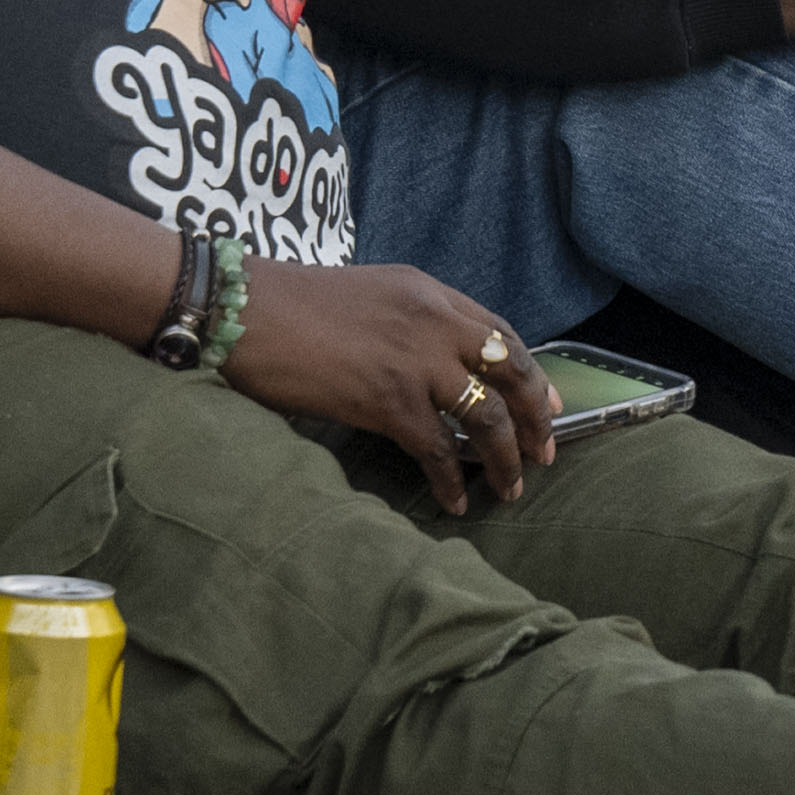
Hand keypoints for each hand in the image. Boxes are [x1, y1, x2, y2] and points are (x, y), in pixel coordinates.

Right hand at [229, 261, 558, 513]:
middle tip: (545, 453)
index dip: (531, 374)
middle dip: (535, 418)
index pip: (502, 334)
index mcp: (430, 293)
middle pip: (512, 372)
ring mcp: (416, 360)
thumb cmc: (293, 306)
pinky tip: (455, 501)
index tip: (549, 405)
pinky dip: (450, 480)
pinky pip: (437, 449)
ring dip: (505, 458)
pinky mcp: (388, 399)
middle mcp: (435, 322)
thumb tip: (440, 366)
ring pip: (486, 416)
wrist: (245, 309)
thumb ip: (412, 322)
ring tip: (511, 487)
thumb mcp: (371, 295)